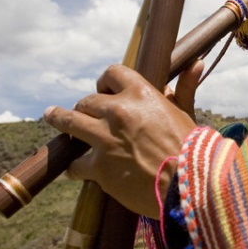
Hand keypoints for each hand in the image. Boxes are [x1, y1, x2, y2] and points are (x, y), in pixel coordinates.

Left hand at [43, 64, 200, 217]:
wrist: (189, 185)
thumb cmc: (192, 149)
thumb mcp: (187, 113)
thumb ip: (185, 87)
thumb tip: (196, 63)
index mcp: (141, 94)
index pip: (112, 74)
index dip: (105, 82)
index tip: (103, 89)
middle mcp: (118, 111)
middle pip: (87, 101)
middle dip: (84, 107)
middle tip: (83, 114)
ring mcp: (105, 139)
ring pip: (69, 122)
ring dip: (58, 119)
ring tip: (51, 116)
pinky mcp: (99, 167)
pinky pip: (75, 164)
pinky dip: (74, 167)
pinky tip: (73, 169)